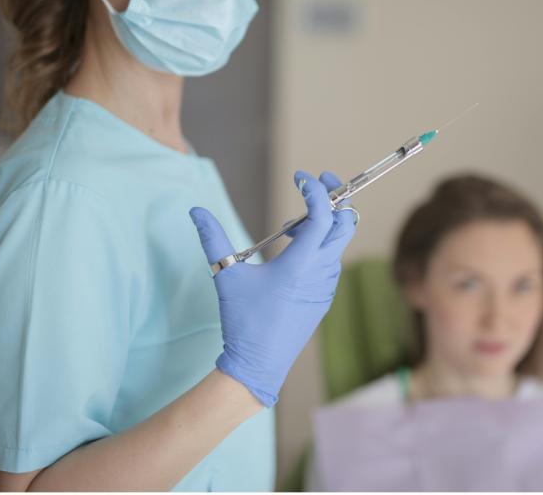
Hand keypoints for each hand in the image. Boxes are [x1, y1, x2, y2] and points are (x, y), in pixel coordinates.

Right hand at [190, 171, 356, 405]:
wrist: (259, 365)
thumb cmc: (243, 320)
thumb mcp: (225, 275)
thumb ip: (212, 238)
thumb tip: (195, 210)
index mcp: (301, 264)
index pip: (323, 215)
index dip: (316, 190)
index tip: (300, 177)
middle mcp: (321, 272)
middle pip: (347, 224)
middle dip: (338, 197)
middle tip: (320, 182)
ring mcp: (327, 285)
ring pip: (339, 243)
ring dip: (325, 224)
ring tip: (292, 226)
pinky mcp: (324, 296)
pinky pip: (331, 261)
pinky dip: (320, 245)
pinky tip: (293, 251)